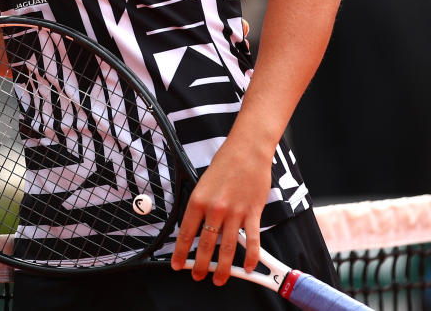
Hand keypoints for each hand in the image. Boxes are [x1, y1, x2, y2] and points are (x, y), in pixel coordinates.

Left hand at [169, 138, 271, 285]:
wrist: (247, 151)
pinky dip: (250, 257)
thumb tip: (196, 227)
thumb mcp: (202, 184)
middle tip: (198, 276)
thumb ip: (200, 206)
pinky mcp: (253, 213)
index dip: (180, 252)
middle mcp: (215, 209)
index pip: (185, 233)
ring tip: (219, 279)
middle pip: (206, 245)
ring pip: (228, 248)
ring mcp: (235, 212)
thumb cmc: (224, 165)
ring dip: (223, 268)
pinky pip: (252, 240)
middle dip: (201, 265)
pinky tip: (247, 267)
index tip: (177, 264)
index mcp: (198, 201)